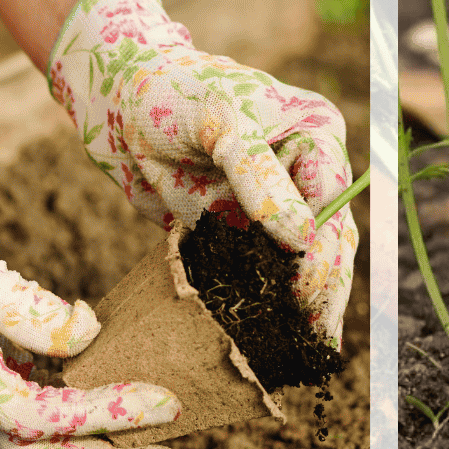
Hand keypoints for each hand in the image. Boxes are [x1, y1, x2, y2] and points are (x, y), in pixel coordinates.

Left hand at [49, 0, 358, 344]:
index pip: (333, 206)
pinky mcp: (239, 232)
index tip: (302, 294)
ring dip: (300, 308)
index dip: (321, 253)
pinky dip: (261, 305)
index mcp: (318, 138)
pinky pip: (257, 274)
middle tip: (311, 343)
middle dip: (321, 293)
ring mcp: (273, 207)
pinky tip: (267, 344)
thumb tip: (305, 239)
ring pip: (299, 267)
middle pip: (328, 243)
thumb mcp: (221, 126)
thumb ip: (261, 179)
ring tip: (299, 355)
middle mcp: (305, 176)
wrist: (115, 101)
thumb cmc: (172, 93)